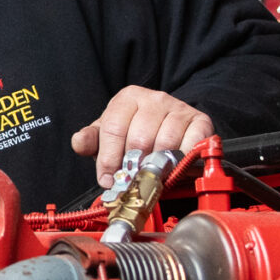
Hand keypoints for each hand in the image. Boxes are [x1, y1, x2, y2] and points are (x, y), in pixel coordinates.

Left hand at [71, 87, 213, 185]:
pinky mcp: (200, 122)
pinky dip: (182, 160)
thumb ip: (91, 140)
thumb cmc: (135, 135)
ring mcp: (179, 108)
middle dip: (133, 166)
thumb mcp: (108, 136)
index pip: (113, 128)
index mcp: (127, 98)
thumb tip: (79, 142)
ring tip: (152, 176)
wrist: (171, 130)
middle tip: (132, 181)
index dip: (109, 158)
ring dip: (157, 166)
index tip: (108, 179)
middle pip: (139, 138)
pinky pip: (191, 144)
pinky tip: (174, 167)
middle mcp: (154, 99)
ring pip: (164, 144)